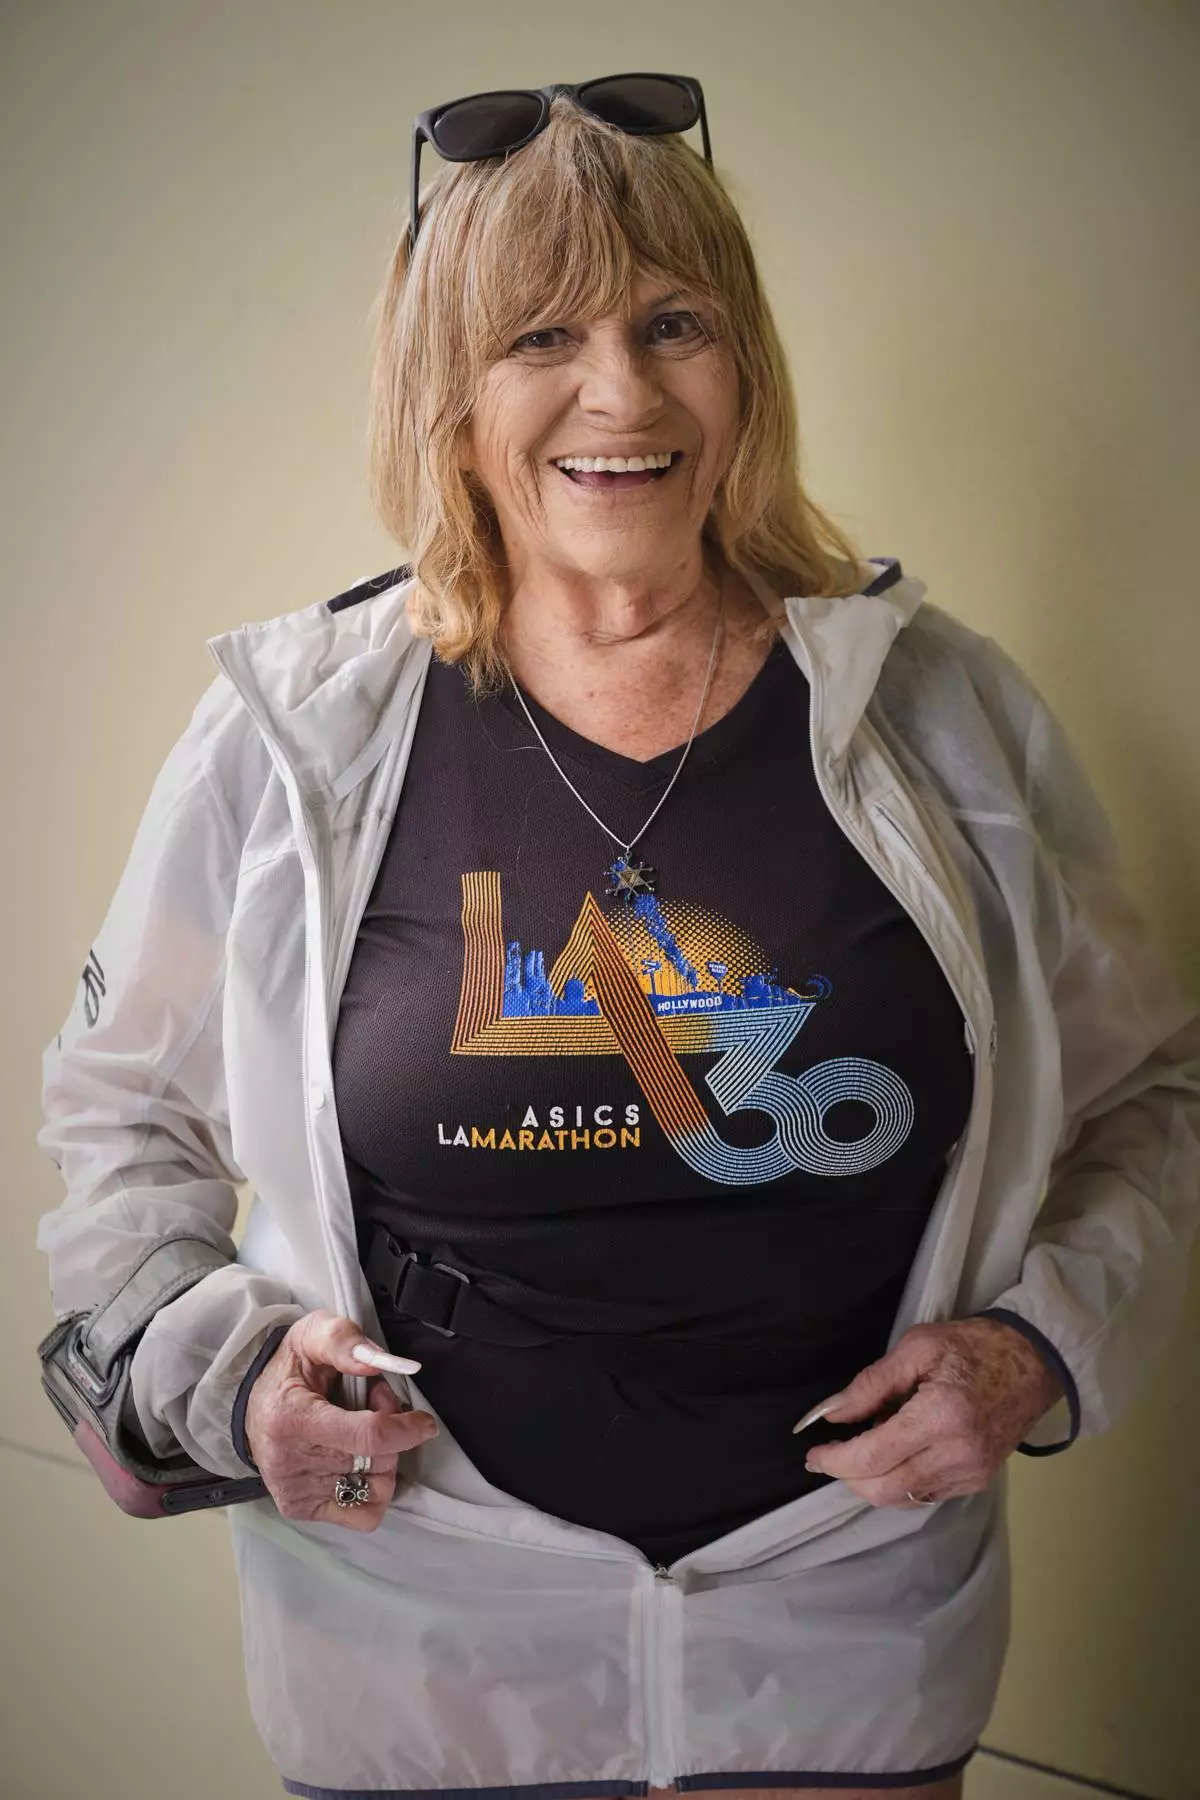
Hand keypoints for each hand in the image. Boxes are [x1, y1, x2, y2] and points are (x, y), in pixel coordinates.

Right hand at [244, 1309, 438, 1530]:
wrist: (254, 1404)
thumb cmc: (287, 1370)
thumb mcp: (311, 1335)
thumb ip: (344, 1340)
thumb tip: (376, 1362)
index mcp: (292, 1418)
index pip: (367, 1437)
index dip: (406, 1428)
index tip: (424, 1421)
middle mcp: (289, 1462)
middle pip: (376, 1461)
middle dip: (391, 1431)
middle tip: (373, 1405)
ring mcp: (294, 1491)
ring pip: (375, 1489)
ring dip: (382, 1460)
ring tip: (362, 1433)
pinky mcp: (299, 1508)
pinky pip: (362, 1516)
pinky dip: (373, 1490)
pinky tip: (359, 1465)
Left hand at [797, 1317, 1064, 1508]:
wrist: (1035, 1362)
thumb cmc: (975, 1346)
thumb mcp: (918, 1346)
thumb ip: (871, 1384)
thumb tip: (831, 1413)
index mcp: (941, 1416)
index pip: (874, 1455)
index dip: (836, 1459)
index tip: (813, 1452)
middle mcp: (958, 1454)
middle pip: (884, 1488)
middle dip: (847, 1477)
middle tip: (827, 1457)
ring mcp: (971, 1473)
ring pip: (903, 1498)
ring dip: (870, 1482)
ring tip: (858, 1452)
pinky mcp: (977, 1480)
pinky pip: (925, 1495)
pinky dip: (897, 1484)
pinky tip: (889, 1458)